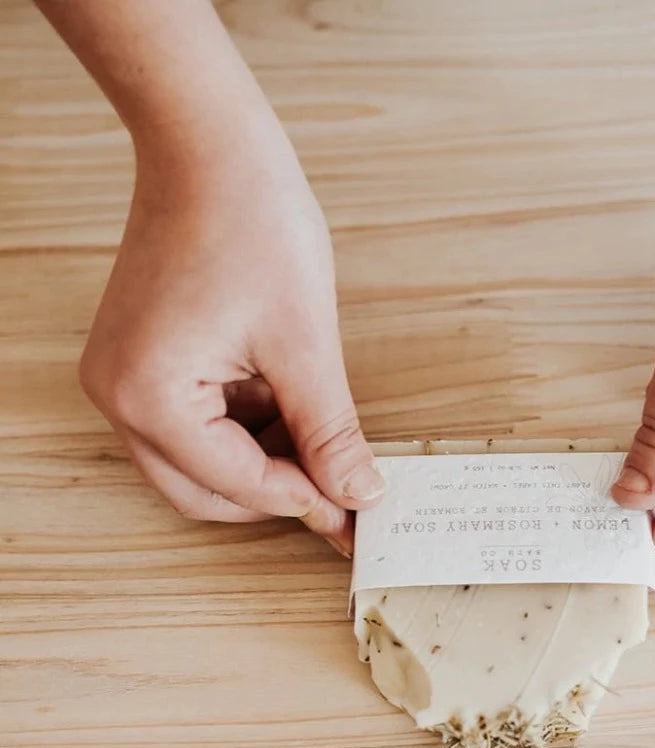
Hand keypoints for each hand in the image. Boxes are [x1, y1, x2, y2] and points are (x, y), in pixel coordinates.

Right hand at [79, 122, 380, 554]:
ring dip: (266, 461)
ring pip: (203, 464)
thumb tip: (358, 493)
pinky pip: (197, 424)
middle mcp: (120, 397)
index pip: (237, 485)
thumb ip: (330, 434)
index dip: (305, 502)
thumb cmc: (250, 223)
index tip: (356, 515)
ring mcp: (125, 379)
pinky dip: (248, 429)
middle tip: (342, 490)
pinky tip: (291, 408)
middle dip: (279, 492)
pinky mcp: (143, 362)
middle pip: (206, 492)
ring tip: (323, 439)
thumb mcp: (305, 345)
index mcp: (149, 397)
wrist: (210, 148)